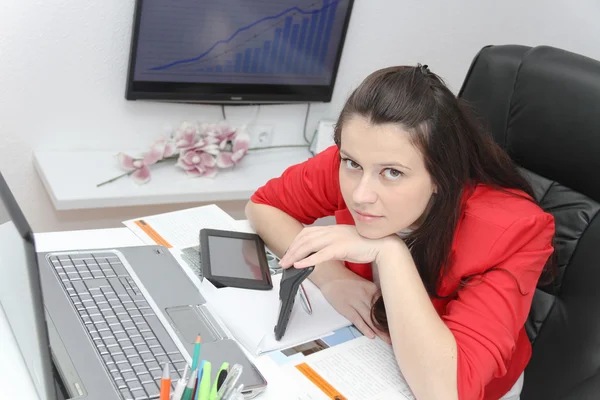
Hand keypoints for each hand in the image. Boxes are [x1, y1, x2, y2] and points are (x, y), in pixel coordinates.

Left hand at [279, 225, 399, 268]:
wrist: (383, 246)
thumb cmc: (367, 245)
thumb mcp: (346, 242)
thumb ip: (333, 244)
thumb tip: (322, 252)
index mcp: (333, 229)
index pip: (308, 233)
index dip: (296, 242)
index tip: (289, 251)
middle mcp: (332, 232)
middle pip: (305, 239)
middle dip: (291, 250)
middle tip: (283, 261)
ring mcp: (336, 239)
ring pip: (309, 245)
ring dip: (295, 255)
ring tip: (287, 264)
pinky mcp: (341, 248)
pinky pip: (320, 255)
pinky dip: (308, 260)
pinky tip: (300, 265)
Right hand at [319, 266, 390, 341]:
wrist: (330, 275)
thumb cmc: (346, 279)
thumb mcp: (363, 283)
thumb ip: (373, 293)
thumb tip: (383, 305)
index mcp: (371, 288)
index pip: (385, 304)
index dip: (392, 316)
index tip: (399, 325)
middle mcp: (365, 295)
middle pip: (378, 314)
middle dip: (387, 326)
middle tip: (397, 336)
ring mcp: (355, 302)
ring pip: (370, 319)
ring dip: (378, 331)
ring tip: (387, 340)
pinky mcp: (346, 308)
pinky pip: (357, 320)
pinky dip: (364, 328)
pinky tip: (371, 335)